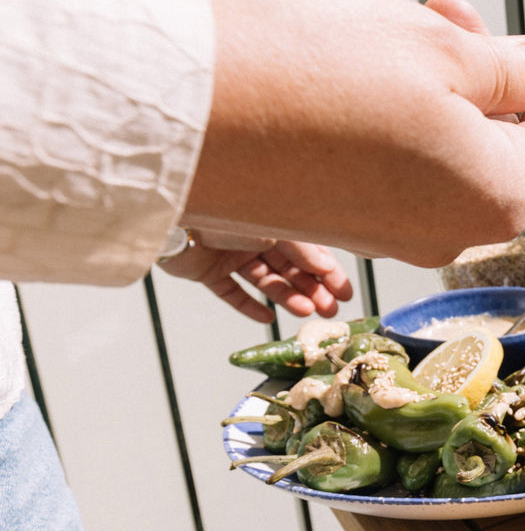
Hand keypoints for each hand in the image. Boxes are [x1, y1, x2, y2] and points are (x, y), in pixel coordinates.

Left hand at [158, 230, 353, 323]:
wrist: (172, 216)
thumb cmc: (222, 211)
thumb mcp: (272, 229)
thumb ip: (300, 249)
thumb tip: (325, 266)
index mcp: (271, 224)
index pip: (308, 251)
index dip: (328, 272)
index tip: (345, 292)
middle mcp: (252, 239)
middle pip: (289, 269)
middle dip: (312, 290)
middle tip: (329, 311)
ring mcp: (230, 256)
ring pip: (265, 282)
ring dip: (287, 298)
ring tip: (304, 313)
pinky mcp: (207, 272)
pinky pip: (231, 292)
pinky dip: (247, 306)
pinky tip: (265, 319)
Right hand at [186, 0, 524, 266]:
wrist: (168, 116)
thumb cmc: (302, 72)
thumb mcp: (432, 45)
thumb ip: (508, 67)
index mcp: (495, 195)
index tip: (521, 47)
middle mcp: (448, 233)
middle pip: (498, 151)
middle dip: (482, 80)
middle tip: (445, 16)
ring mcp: (388, 236)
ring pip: (439, 157)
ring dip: (429, 93)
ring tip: (387, 34)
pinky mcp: (335, 225)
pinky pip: (386, 172)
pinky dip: (382, 123)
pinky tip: (347, 76)